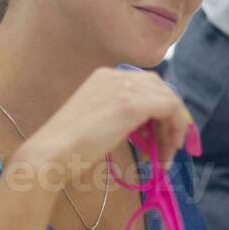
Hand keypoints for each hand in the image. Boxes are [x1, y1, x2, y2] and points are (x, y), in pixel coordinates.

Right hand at [22, 67, 198, 170]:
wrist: (52, 153)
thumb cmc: (69, 146)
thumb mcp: (100, 120)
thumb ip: (122, 115)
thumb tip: (152, 127)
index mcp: (105, 77)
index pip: (146, 85)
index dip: (161, 109)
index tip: (163, 135)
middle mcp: (117, 75)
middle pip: (161, 89)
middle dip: (170, 118)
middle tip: (168, 146)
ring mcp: (124, 87)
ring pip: (169, 99)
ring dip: (174, 127)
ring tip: (166, 154)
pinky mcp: (132, 104)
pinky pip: (170, 108)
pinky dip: (177, 128)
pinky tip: (168, 149)